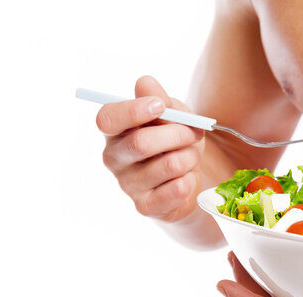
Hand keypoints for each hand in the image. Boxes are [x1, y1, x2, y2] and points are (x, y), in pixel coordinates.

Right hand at [96, 76, 204, 221]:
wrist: (187, 179)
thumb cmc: (175, 141)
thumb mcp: (174, 115)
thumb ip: (161, 100)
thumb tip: (146, 83)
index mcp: (115, 130)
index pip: (108, 119)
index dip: (134, 111)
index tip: (160, 106)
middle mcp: (114, 157)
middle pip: (141, 143)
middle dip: (177, 134)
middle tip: (194, 133)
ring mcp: (127, 185)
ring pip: (168, 166)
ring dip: (190, 157)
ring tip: (192, 156)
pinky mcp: (145, 206)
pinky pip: (176, 190)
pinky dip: (190, 179)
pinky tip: (187, 178)